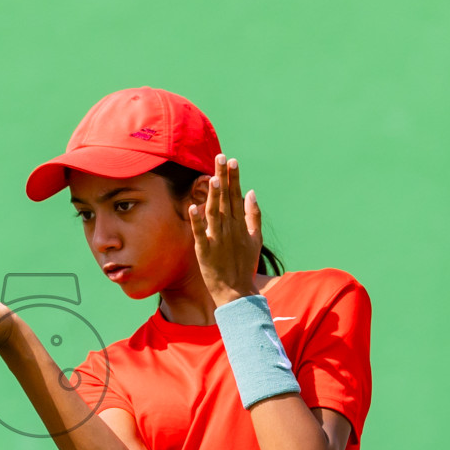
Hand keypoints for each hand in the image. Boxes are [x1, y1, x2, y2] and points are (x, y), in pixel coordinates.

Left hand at [187, 153, 262, 305]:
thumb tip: (251, 192)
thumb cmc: (244, 265)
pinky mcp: (205, 252)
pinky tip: (193, 207)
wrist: (237, 292)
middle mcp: (229, 229)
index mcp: (240, 225)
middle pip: (225, 199)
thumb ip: (253, 215)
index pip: (236, 196)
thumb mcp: (255, 239)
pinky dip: (197, 221)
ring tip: (213, 177)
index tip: (232, 160)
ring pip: (214, 213)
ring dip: (214, 195)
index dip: (234, 178)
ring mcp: (217, 240)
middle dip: (224, 178)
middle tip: (220, 158)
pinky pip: (199, 234)